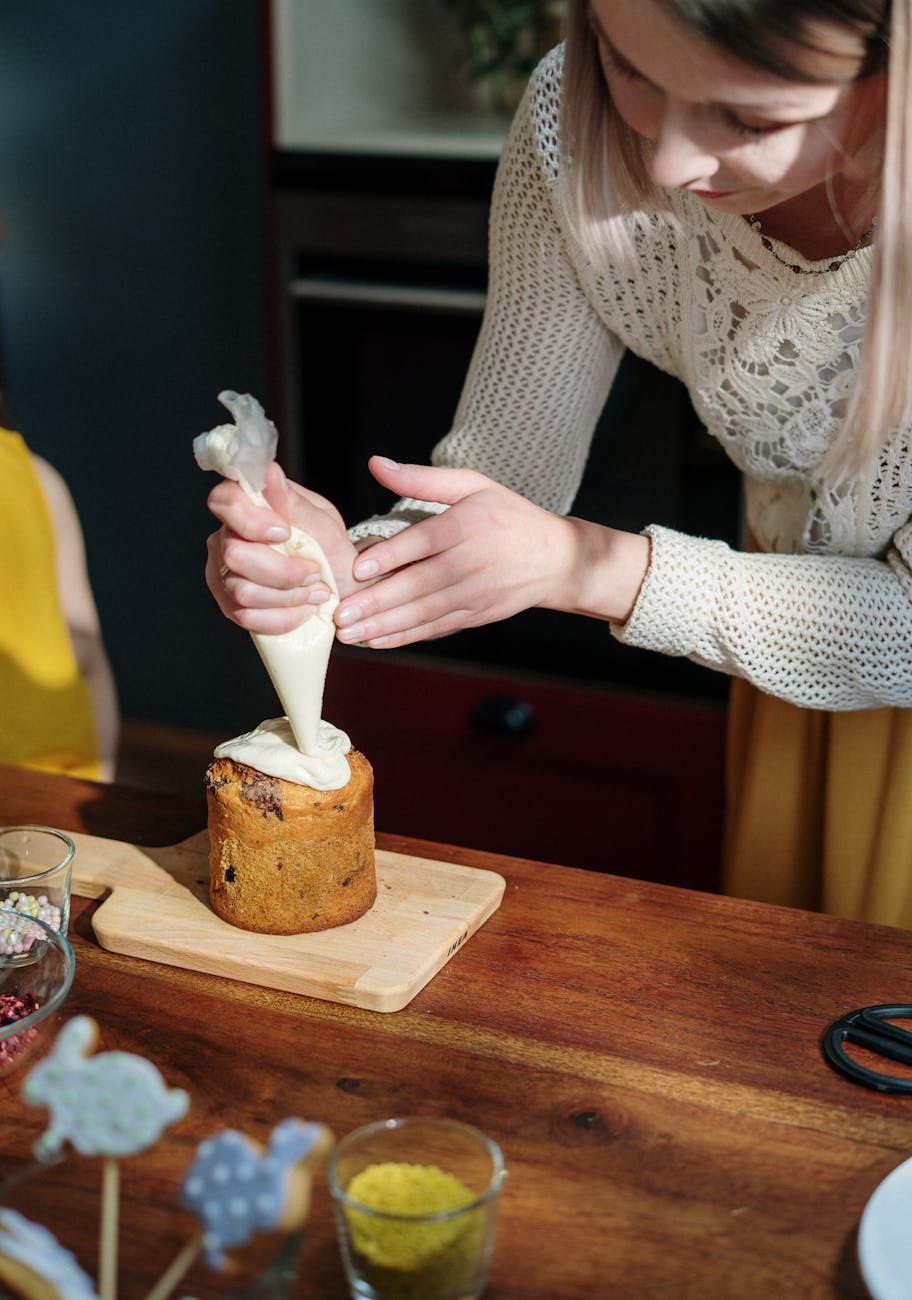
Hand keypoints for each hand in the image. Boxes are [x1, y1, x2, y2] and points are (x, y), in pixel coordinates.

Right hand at [205, 461, 359, 634]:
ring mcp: (223, 571)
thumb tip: (269, 471)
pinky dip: (281, 618)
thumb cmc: (329, 549)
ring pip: (241, 590)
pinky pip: (245, 616)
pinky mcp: (228, 603)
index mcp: (246, 506)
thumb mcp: (323, 522)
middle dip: (283, 572)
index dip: (250, 520)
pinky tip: (303, 611)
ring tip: (315, 593)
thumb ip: (293, 502)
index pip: (224, 501)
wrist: (340, 588)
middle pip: (234, 555)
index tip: (284, 532)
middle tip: (315, 574)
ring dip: (287, 597)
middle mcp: (226, 536)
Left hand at [334, 457, 646, 649]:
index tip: (359, 568)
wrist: (556, 558)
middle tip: (340, 614)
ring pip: (425, 611)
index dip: (392, 555)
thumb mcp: (471, 485)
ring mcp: (475, 592)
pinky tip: (378, 641)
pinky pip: (436, 627)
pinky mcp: (476, 614)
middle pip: (419, 583)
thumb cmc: (507, 515)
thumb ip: (421, 478)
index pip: (424, 541)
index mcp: (467, 525)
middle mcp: (471, 561)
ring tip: (350, 634)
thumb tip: (376, 464)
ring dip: (385, 625)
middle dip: (377, 602)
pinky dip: (407, 637)